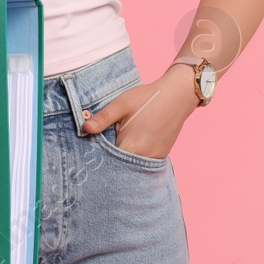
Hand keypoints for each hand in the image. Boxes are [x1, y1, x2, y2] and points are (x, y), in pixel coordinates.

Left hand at [80, 66, 198, 158]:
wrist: (178, 96)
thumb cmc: (148, 98)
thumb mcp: (122, 103)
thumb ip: (103, 118)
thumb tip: (85, 128)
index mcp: (132, 146)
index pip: (109, 163)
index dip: (100, 159)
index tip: (91, 156)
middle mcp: (144, 156)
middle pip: (121, 166)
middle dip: (110, 162)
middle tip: (102, 151)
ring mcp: (155, 157)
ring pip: (133, 166)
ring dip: (123, 161)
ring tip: (116, 148)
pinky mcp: (161, 155)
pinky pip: (144, 162)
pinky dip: (135, 158)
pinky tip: (130, 147)